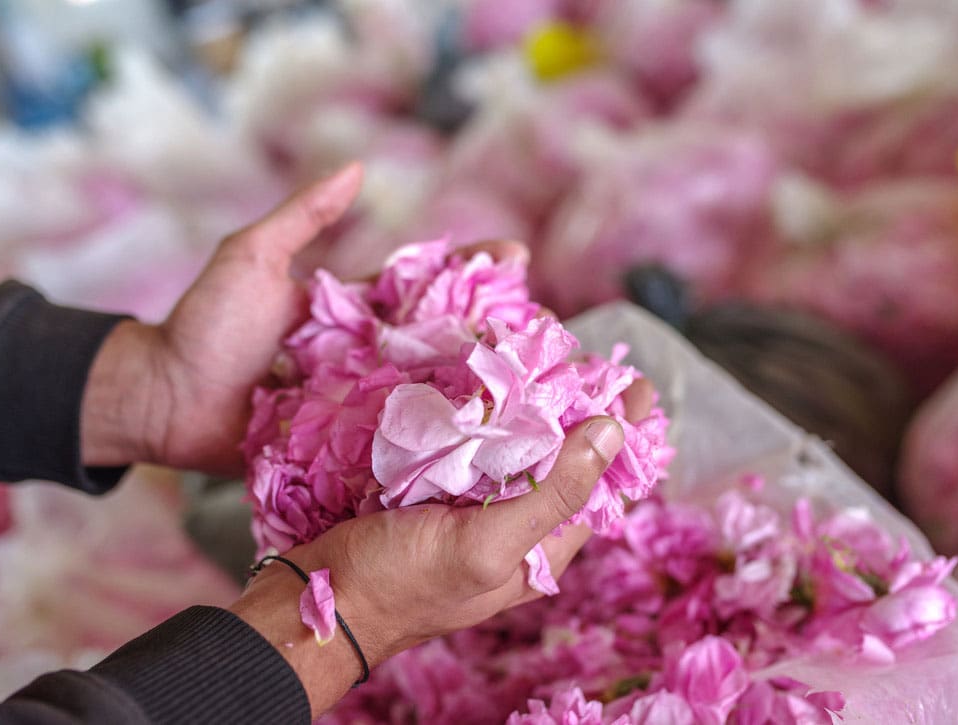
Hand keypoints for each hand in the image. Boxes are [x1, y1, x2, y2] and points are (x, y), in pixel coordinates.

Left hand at [80, 164, 532, 475]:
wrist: (161, 401)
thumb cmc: (203, 326)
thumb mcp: (251, 258)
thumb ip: (303, 217)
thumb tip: (357, 167)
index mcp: (354, 312)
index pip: (424, 285)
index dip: (469, 271)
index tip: (514, 258)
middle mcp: (367, 357)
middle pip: (440, 341)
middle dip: (492, 332)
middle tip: (542, 330)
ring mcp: (359, 404)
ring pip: (426, 395)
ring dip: (474, 392)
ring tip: (528, 389)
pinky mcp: (344, 448)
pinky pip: (391, 445)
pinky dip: (430, 446)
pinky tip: (476, 449)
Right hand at [230, 382, 654, 716]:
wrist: (319, 597)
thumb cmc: (403, 582)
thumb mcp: (487, 543)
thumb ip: (552, 494)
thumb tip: (613, 433)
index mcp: (540, 552)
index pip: (600, 487)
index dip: (623, 438)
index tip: (638, 386)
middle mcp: (514, 528)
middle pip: (562, 463)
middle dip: (580, 412)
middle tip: (590, 360)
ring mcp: (474, 507)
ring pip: (519, 450)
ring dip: (535, 405)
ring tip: (551, 357)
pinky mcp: (436, 489)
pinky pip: (475, 446)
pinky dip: (488, 413)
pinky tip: (491, 381)